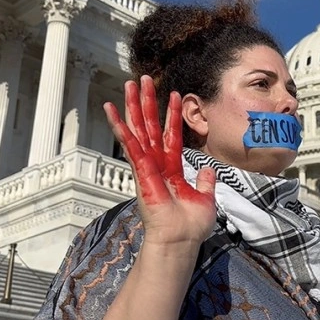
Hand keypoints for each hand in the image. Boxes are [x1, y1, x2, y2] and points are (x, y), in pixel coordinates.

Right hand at [104, 75, 216, 247]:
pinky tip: (111, 110)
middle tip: (142, 79)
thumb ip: (205, 182)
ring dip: (134, 105)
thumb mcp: (205, 198)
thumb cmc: (190, 226)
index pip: (171, 135)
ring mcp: (147, 166)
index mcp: (171, 169)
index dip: (172, 115)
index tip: (174, 94)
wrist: (181, 240)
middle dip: (147, 102)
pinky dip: (120, 127)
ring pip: (139, 129)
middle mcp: (156, 164)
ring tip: (129, 83)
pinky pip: (130, 145)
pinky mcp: (140, 171)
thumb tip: (208, 170)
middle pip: (150, 126)